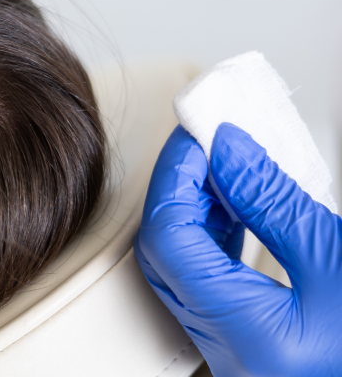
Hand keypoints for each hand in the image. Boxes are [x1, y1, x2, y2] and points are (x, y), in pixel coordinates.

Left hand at [135, 124, 341, 376]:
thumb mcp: (338, 259)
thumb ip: (275, 203)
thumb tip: (228, 150)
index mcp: (246, 337)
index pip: (169, 239)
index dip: (175, 178)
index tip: (196, 136)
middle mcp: (229, 353)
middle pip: (165, 252)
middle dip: (178, 189)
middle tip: (204, 144)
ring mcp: (235, 352)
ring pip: (180, 266)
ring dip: (194, 210)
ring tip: (222, 166)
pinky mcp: (248, 343)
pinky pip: (206, 282)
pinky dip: (211, 236)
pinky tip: (234, 207)